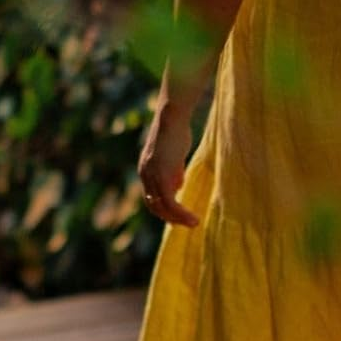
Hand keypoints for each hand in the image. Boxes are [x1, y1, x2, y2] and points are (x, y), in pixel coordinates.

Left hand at [138, 102, 199, 227]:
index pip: (152, 198)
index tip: (180, 217)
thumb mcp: (173, 156)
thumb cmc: (176, 131)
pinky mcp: (162, 176)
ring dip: (179, 219)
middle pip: (155, 207)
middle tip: (189, 224)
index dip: (165, 211)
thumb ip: (173, 171)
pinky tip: (194, 217)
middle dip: (172, 219)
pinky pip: (171, 202)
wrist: (172, 117)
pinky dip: (182, 213)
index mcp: (146, 170)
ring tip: (195, 223)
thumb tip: (178, 185)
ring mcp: (152, 176)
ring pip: (163, 208)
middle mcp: (145, 175)